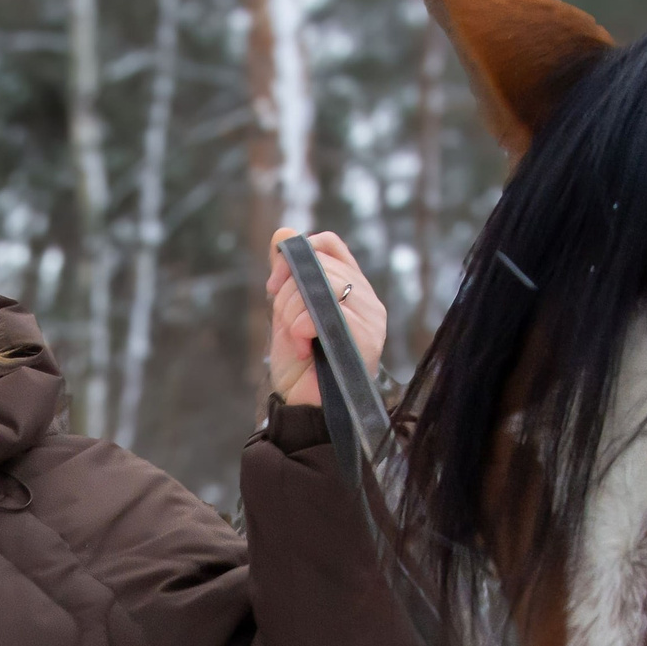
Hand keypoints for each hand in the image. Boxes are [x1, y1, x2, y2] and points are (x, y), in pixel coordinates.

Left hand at [266, 230, 386, 408]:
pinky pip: (323, 311)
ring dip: (293, 312)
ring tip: (296, 340)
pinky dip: (300, 328)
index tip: (275, 285)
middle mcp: (368, 301)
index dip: (297, 254)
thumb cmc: (300, 369)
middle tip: (285, 324)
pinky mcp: (366, 338)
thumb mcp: (286, 313)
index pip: (329, 245)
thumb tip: (282, 232)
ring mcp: (371, 319)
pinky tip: (302, 349)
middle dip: (288, 291)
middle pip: (320, 263)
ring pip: (322, 283)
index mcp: (353, 291)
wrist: (305, 412)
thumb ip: (288, 275)